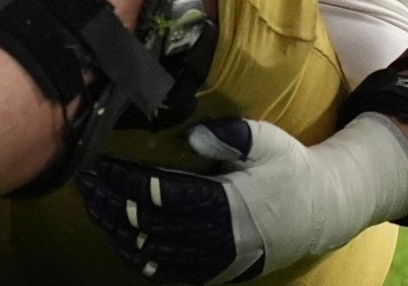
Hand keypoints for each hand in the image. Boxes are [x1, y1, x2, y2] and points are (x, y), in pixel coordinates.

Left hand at [75, 117, 407, 283]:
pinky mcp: (218, 270)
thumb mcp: (270, 142)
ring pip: (156, 251)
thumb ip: (233, 137)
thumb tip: (192, 137)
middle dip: (112, 203)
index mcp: (230, 202)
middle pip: (151, 224)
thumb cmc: (292, 168)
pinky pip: (172, 271)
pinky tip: (120, 242)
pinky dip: (141, 259)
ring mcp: (218, 259)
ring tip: (93, 207)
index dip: (126, 181)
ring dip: (119, 230)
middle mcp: (220, 236)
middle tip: (84, 183)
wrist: (324, 211)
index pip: (164, 193)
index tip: (99, 165)